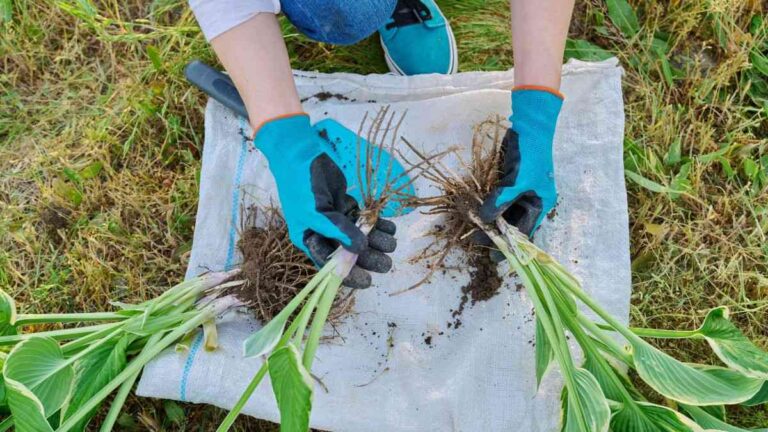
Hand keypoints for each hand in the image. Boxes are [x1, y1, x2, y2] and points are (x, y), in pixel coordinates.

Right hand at [253, 114, 395, 287]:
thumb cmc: (301, 185)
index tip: (368, 281)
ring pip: (359, 236)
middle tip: (386, 263)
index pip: (330, 265)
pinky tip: (390, 227)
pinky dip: (377, 224)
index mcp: (309, 239)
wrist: (299, 151)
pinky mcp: (345, 204)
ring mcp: (336, 218)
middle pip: (349, 252)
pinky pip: (364, 219)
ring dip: (376, 241)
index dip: (349, 275)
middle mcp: (323, 233)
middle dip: (368, 258)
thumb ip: (337, 230)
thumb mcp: (315, 212)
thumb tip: (359, 249)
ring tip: (391, 242)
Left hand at [479, 87, 562, 236]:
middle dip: (496, 232)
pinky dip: (488, 205)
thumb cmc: (530, 156)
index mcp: (540, 204)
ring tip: (474, 229)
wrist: (529, 126)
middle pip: (512, 223)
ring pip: (503, 211)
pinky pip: (497, 198)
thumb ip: (500, 202)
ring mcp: (519, 191)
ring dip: (490, 219)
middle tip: (477, 241)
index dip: (510, 245)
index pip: (524, 231)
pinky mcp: (508, 181)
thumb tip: (484, 219)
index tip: (494, 258)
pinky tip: (475, 211)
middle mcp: (531, 200)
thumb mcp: (517, 182)